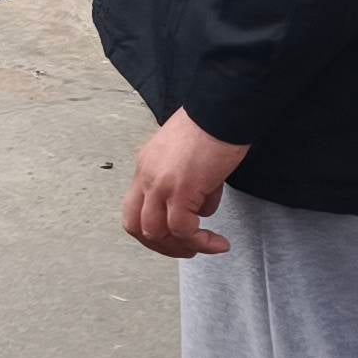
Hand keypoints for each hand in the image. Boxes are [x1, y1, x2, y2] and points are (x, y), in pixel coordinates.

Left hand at [120, 110, 251, 258]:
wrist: (223, 109)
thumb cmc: (213, 125)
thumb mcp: (190, 157)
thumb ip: (190, 182)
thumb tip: (202, 205)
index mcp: (146, 165)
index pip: (135, 209)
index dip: (153, 230)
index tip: (176, 236)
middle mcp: (146, 176)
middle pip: (136, 226)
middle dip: (161, 245)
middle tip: (187, 249)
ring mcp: (161, 184)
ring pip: (156, 233)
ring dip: (182, 246)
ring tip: (206, 246)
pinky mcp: (181, 189)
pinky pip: (183, 229)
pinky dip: (201, 241)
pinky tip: (218, 241)